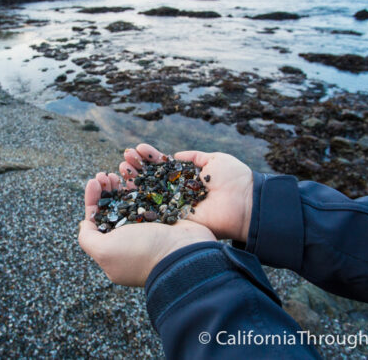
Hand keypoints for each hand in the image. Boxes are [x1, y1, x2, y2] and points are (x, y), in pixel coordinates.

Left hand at [78, 172, 215, 286]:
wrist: (183, 252)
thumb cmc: (141, 252)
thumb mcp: (105, 251)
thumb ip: (88, 238)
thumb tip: (85, 224)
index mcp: (113, 250)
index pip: (96, 221)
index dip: (92, 200)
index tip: (93, 181)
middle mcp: (129, 239)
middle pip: (112, 209)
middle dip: (106, 189)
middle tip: (106, 175)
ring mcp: (148, 228)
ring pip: (130, 200)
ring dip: (121, 184)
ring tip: (119, 170)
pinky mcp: (164, 217)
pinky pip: (148, 196)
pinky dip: (140, 184)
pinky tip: (136, 172)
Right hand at [119, 144, 252, 241]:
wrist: (245, 201)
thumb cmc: (234, 178)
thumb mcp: (214, 160)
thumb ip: (194, 158)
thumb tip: (175, 156)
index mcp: (186, 179)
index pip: (162, 167)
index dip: (149, 158)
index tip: (138, 149)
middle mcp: (178, 193)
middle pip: (151, 179)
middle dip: (137, 168)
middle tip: (125, 156)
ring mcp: (175, 206)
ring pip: (148, 193)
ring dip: (133, 180)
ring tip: (121, 167)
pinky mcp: (174, 219)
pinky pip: (153, 210)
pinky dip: (138, 200)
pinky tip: (126, 186)